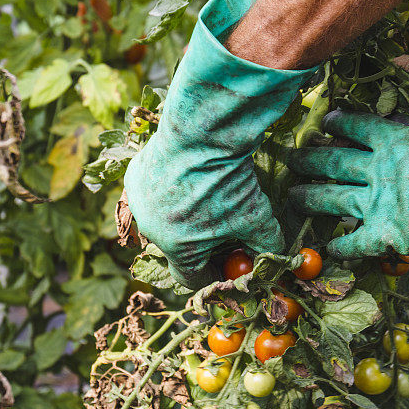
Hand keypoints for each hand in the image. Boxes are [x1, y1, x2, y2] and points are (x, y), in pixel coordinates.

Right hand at [124, 0, 315, 288]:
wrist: (201, 129)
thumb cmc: (228, 178)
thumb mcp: (256, 216)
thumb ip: (266, 245)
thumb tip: (274, 259)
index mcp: (177, 249)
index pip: (192, 278)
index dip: (214, 274)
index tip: (231, 262)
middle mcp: (151, 230)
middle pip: (180, 248)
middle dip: (204, 242)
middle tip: (227, 225)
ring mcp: (138, 202)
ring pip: (167, 219)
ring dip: (188, 214)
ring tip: (211, 192)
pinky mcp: (135, 175)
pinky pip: (155, 193)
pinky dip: (173, 189)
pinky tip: (192, 173)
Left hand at [287, 111, 408, 333]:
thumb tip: (393, 119)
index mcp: (392, 140)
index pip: (353, 126)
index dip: (335, 123)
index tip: (324, 123)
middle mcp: (376, 169)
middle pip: (331, 161)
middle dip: (307, 159)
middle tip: (289, 158)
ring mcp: (377, 203)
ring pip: (331, 198)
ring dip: (309, 197)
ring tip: (293, 196)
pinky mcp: (385, 235)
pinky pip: (353, 242)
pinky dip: (339, 245)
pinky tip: (327, 247)